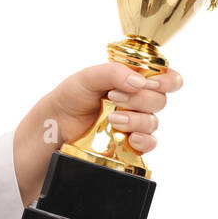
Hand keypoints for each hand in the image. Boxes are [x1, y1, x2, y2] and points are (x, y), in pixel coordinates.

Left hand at [13, 62, 185, 206]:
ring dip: (138, 118)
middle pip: (160, 99)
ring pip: (153, 121)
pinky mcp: (128, 147)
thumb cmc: (66, 101)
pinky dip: (143, 139)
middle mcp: (134, 102)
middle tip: (116, 97)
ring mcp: (132, 125)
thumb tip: (141, 80)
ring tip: (114, 118)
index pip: (163, 77)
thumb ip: (113, 72)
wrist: (50, 132)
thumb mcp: (86, 78)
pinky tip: (130, 138)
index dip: (167, 79)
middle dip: (143, 97)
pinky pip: (149, 144)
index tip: (155, 81)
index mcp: (128, 81)